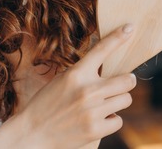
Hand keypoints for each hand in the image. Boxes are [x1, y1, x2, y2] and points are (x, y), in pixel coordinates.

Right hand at [13, 24, 136, 147]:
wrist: (32, 133)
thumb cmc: (46, 104)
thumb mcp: (61, 80)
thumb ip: (83, 74)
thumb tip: (107, 70)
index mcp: (76, 74)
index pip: (101, 50)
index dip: (118, 37)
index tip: (130, 28)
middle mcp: (87, 90)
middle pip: (127, 80)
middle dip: (128, 81)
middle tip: (123, 83)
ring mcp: (92, 111)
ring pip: (125, 100)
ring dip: (118, 101)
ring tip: (104, 104)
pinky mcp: (95, 130)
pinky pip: (118, 120)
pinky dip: (111, 120)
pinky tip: (98, 120)